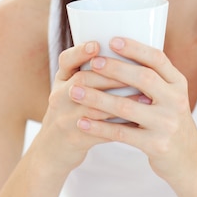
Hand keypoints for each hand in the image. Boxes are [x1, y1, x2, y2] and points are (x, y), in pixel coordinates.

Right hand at [38, 40, 129, 173]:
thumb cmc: (71, 112)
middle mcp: (59, 96)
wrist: (51, 151)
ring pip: (93, 108)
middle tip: (137, 74)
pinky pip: (100, 132)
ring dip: (121, 101)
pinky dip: (120, 126)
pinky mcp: (74, 139)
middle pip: (82, 81)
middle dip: (110, 76)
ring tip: (144, 98)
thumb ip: (93, 73)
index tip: (97, 45)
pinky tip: (138, 122)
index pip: (66, 60)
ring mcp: (65, 119)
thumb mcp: (72, 89)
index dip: (80, 51)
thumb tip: (131, 53)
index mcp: (61, 80)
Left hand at [69, 37, 196, 184]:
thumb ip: (154, 78)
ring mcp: (167, 124)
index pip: (158, 59)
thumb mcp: (172, 96)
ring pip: (127, 107)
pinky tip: (82, 122)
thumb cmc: (171, 122)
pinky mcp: (156, 145)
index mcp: (178, 83)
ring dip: (97, 98)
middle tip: (92, 63)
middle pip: (143, 78)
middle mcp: (176, 100)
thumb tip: (120, 52)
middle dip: (115, 68)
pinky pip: (122, 134)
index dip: (135, 48)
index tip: (112, 40)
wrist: (190, 161)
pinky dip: (99, 127)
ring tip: (76, 92)